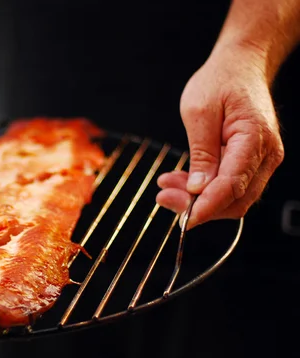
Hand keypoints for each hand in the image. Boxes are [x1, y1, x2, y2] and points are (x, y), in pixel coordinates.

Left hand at [156, 44, 284, 228]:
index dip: (207, 207)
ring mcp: (262, 160)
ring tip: (166, 186)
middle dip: (198, 206)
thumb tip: (198, 189)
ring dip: (199, 199)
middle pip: (235, 199)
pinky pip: (231, 186)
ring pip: (233, 198)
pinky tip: (181, 182)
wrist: (239, 66)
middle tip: (163, 197)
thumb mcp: (199, 113)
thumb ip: (201, 153)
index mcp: (254, 138)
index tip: (184, 219)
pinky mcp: (252, 162)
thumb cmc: (220, 82)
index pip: (232, 185)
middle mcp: (265, 154)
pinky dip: (206, 190)